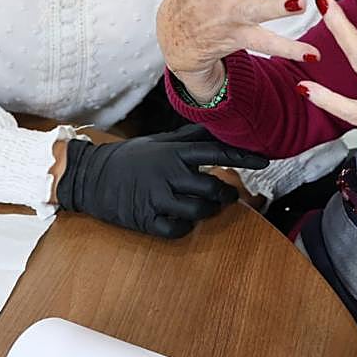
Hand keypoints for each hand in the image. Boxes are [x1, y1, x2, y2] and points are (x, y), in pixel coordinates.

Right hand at [55, 123, 269, 237]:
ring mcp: (157, 198)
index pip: (217, 152)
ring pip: (199, 211)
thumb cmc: (131, 157)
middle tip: (226, 195)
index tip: (266, 160)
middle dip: (225, 195)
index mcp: (174, 152)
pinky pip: (177, 230)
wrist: (91, 176)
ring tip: (202, 205)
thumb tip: (217, 125)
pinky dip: (185, 228)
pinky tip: (181, 220)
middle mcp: (169, 173)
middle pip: (213, 188)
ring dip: (207, 211)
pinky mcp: (146, 220)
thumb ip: (190, 137)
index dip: (244, 157)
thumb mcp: (161, 141)